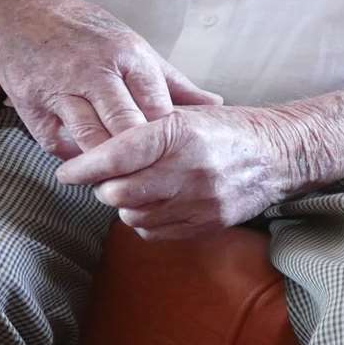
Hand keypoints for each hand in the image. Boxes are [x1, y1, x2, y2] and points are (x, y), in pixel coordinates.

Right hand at [0, 0, 219, 159]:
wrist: (13, 15)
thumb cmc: (81, 30)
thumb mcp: (129, 43)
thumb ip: (171, 80)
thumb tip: (215, 105)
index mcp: (126, 54)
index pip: (158, 110)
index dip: (168, 138)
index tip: (174, 154)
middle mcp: (93, 71)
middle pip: (128, 130)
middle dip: (141, 157)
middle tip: (153, 178)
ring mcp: (59, 89)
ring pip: (93, 142)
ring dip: (108, 164)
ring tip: (122, 179)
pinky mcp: (31, 106)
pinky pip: (58, 145)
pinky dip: (73, 156)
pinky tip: (86, 160)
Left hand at [55, 105, 305, 239]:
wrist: (278, 155)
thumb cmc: (223, 128)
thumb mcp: (183, 113)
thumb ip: (141, 127)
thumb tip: (91, 141)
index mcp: (178, 133)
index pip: (118, 154)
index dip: (85, 166)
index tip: (65, 172)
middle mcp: (189, 169)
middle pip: (119, 192)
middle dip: (101, 187)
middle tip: (100, 178)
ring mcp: (200, 202)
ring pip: (134, 215)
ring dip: (122, 204)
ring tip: (130, 187)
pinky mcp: (208, 225)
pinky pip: (155, 232)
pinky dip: (143, 220)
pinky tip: (152, 202)